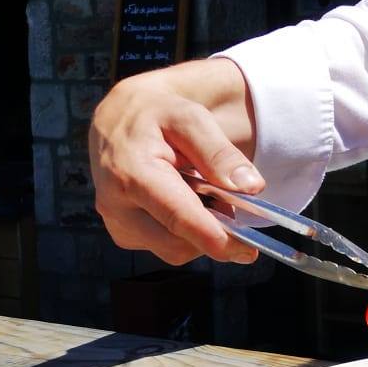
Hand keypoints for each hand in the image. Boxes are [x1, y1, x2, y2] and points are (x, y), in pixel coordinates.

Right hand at [89, 58, 262, 265]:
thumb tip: (251, 187)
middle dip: (214, 231)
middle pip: (179, 244)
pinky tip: (184, 201)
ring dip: (200, 231)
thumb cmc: (157, 115)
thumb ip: (220, 153)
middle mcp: (116, 206)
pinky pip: (166, 247)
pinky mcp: (123, 234)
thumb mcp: (191, 119)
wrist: (118, 118)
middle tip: (229, 200)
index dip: (215, 239)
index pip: (178, 217)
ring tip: (200, 191)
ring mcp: (117, 224)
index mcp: (132, 173)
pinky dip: (185, 232)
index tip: (248, 251)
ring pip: (175, 250)